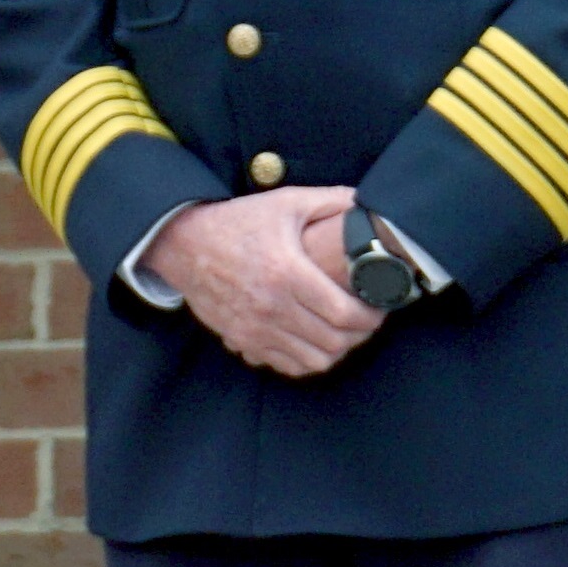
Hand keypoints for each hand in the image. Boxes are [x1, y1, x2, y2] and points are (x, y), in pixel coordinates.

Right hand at [137, 187, 386, 376]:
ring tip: (347, 331)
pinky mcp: (240, 341)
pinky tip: (316, 339)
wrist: (185, 244)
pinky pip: (284, 365)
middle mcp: (270, 307)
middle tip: (370, 320)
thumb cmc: (241, 221)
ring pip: (311, 361)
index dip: (371, 316)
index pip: (343, 314)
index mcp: (287, 273)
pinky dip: (306, 359)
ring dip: (336, 350)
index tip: (382, 306)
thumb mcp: (288, 202)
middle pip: (332, 342)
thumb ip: (333, 200)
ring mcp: (253, 329)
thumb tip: (367, 205)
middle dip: (360, 334)